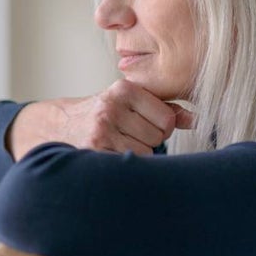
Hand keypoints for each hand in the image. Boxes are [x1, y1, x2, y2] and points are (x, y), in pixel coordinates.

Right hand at [7, 79, 193, 160]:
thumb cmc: (103, 114)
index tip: (144, 126)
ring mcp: (101, 130)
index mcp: (124, 89)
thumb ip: (164, 108)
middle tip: (127, 136)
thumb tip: (197, 119)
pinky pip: (128, 166)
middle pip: (157, 138)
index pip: (167, 119)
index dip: (161, 128)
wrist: (58, 127)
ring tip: (118, 146)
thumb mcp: (130, 102)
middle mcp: (111, 107)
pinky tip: (111, 157)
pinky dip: (124, 166)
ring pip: (144, 154)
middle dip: (148, 141)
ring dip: (136, 156)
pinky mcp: (93, 151)